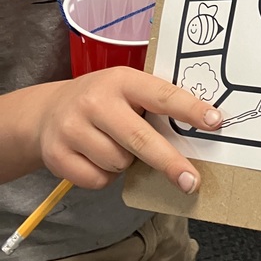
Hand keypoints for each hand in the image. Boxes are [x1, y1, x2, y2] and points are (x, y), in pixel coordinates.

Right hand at [33, 68, 221, 192]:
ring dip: (127, 163)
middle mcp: (96, 101)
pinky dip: (105, 176)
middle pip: (141, 139)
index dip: (189, 109)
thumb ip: (154, 104)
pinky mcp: (58, 156)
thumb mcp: (126, 89)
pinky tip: (96, 158)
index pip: (162, 95)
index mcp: (121, 80)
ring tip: (116, 145)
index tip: (215, 121)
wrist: (45, 113)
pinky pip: (99, 180)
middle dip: (170, 162)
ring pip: (120, 163)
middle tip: (191, 180)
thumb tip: (199, 130)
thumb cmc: (102, 102)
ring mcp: (73, 128)